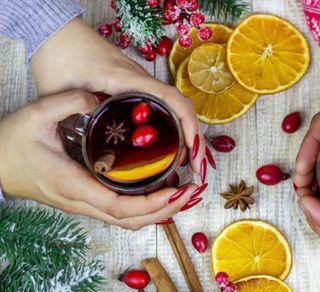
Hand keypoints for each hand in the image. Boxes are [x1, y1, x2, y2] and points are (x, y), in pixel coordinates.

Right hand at [0, 91, 198, 229]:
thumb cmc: (11, 142)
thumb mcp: (34, 115)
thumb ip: (66, 102)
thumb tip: (98, 98)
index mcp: (73, 185)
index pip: (119, 206)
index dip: (152, 204)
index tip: (177, 191)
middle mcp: (81, 202)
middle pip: (130, 220)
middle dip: (165, 210)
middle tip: (191, 192)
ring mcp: (84, 205)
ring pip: (126, 221)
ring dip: (158, 212)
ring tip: (182, 192)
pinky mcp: (85, 201)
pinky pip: (120, 212)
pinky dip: (145, 207)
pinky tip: (160, 191)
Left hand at [31, 18, 206, 180]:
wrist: (57, 33)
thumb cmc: (58, 56)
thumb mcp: (59, 93)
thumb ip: (69, 119)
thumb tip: (78, 150)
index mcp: (127, 80)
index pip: (171, 99)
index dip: (187, 125)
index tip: (193, 149)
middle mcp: (141, 82)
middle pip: (182, 108)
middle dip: (195, 140)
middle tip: (199, 168)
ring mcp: (140, 85)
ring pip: (176, 109)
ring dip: (188, 135)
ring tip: (191, 162)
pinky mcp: (136, 89)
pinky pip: (165, 108)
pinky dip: (176, 128)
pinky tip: (173, 147)